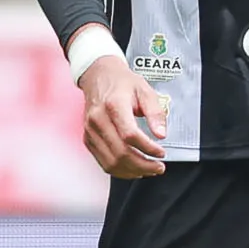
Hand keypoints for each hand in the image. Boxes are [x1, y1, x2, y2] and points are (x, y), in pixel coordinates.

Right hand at [77, 51, 167, 177]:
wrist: (98, 76)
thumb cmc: (122, 83)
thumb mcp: (145, 90)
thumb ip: (155, 112)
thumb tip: (161, 134)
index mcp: (114, 105)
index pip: (130, 135)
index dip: (147, 148)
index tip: (161, 152)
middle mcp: (98, 119)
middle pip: (120, 153)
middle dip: (143, 165)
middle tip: (158, 167)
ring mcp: (90, 131)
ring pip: (110, 162)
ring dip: (132, 171)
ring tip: (148, 170)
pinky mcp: (88, 139)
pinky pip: (103, 162)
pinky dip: (120, 170)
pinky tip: (133, 169)